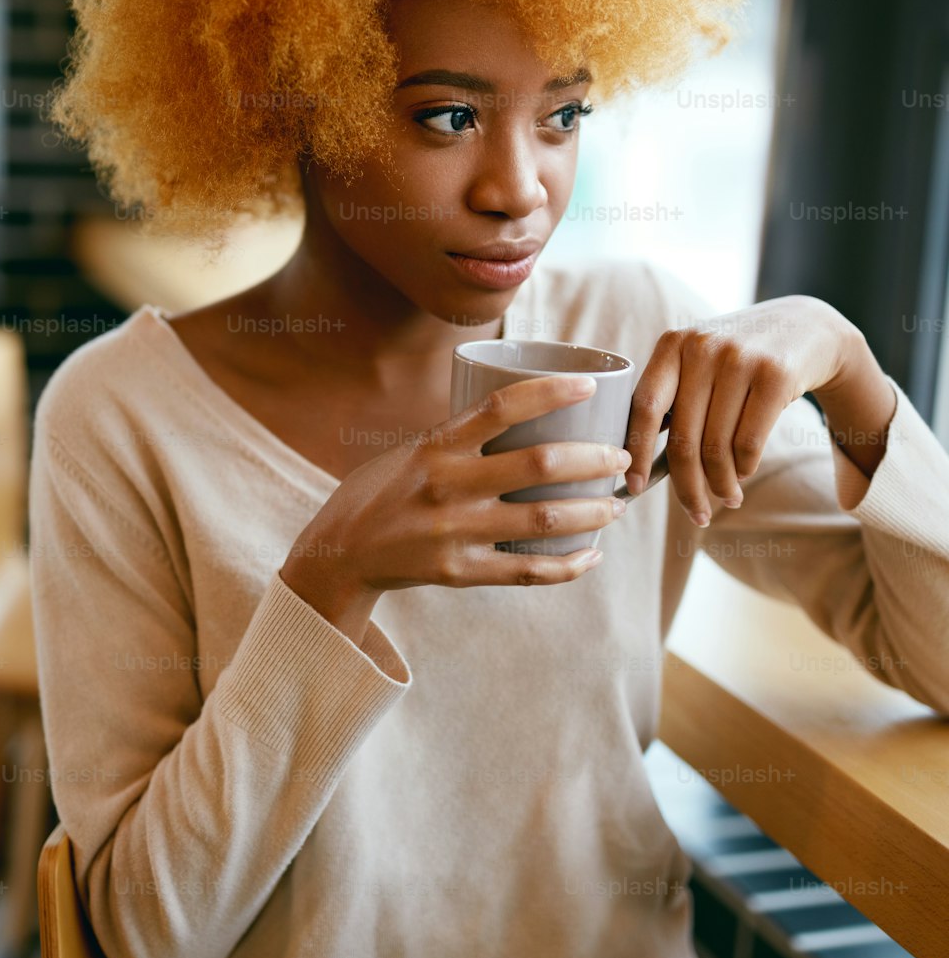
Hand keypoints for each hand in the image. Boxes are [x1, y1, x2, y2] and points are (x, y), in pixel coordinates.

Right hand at [281, 374, 631, 641]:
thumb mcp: (412, 450)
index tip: (589, 384)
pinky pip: (525, 571)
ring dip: (590, 512)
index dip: (551, 392)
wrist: (339, 554)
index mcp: (436, 446)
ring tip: (615, 506)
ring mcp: (454, 532)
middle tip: (618, 457)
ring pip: (542, 520)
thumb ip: (461, 439)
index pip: (502, 407)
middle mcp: (447, 486)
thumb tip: (524, 417)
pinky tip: (590, 556)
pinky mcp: (459, 572)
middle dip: (592, 460)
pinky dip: (566, 565)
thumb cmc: (381, 490)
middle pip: (539, 465)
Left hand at [624, 295, 860, 526]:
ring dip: (721, 484)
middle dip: (688, 487)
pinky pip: (749, 443)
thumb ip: (672, 398)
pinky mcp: (776, 374)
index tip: (632, 488)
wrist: (805, 327)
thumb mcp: (700, 361)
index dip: (636, 452)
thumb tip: (640, 464)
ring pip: (718, 447)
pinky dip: (744, 469)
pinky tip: (744, 474)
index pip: (643, 406)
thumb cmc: (738, 359)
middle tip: (697, 513)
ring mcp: (739, 358)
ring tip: (727, 497)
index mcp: (672, 344)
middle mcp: (702, 347)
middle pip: (683, 438)